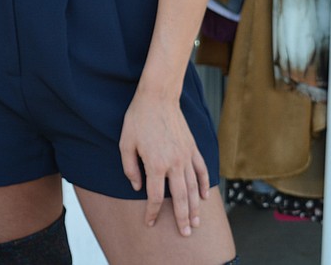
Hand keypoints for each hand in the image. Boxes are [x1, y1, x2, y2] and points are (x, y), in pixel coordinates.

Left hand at [119, 88, 208, 237]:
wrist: (158, 97)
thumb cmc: (138, 118)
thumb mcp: (125, 142)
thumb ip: (130, 167)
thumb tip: (136, 186)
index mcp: (155, 164)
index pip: (155, 197)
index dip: (152, 212)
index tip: (150, 222)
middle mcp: (174, 164)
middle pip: (180, 198)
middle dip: (182, 218)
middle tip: (186, 234)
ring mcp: (186, 156)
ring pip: (193, 188)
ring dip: (196, 207)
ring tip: (197, 222)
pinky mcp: (193, 148)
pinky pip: (201, 171)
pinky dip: (204, 185)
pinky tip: (205, 197)